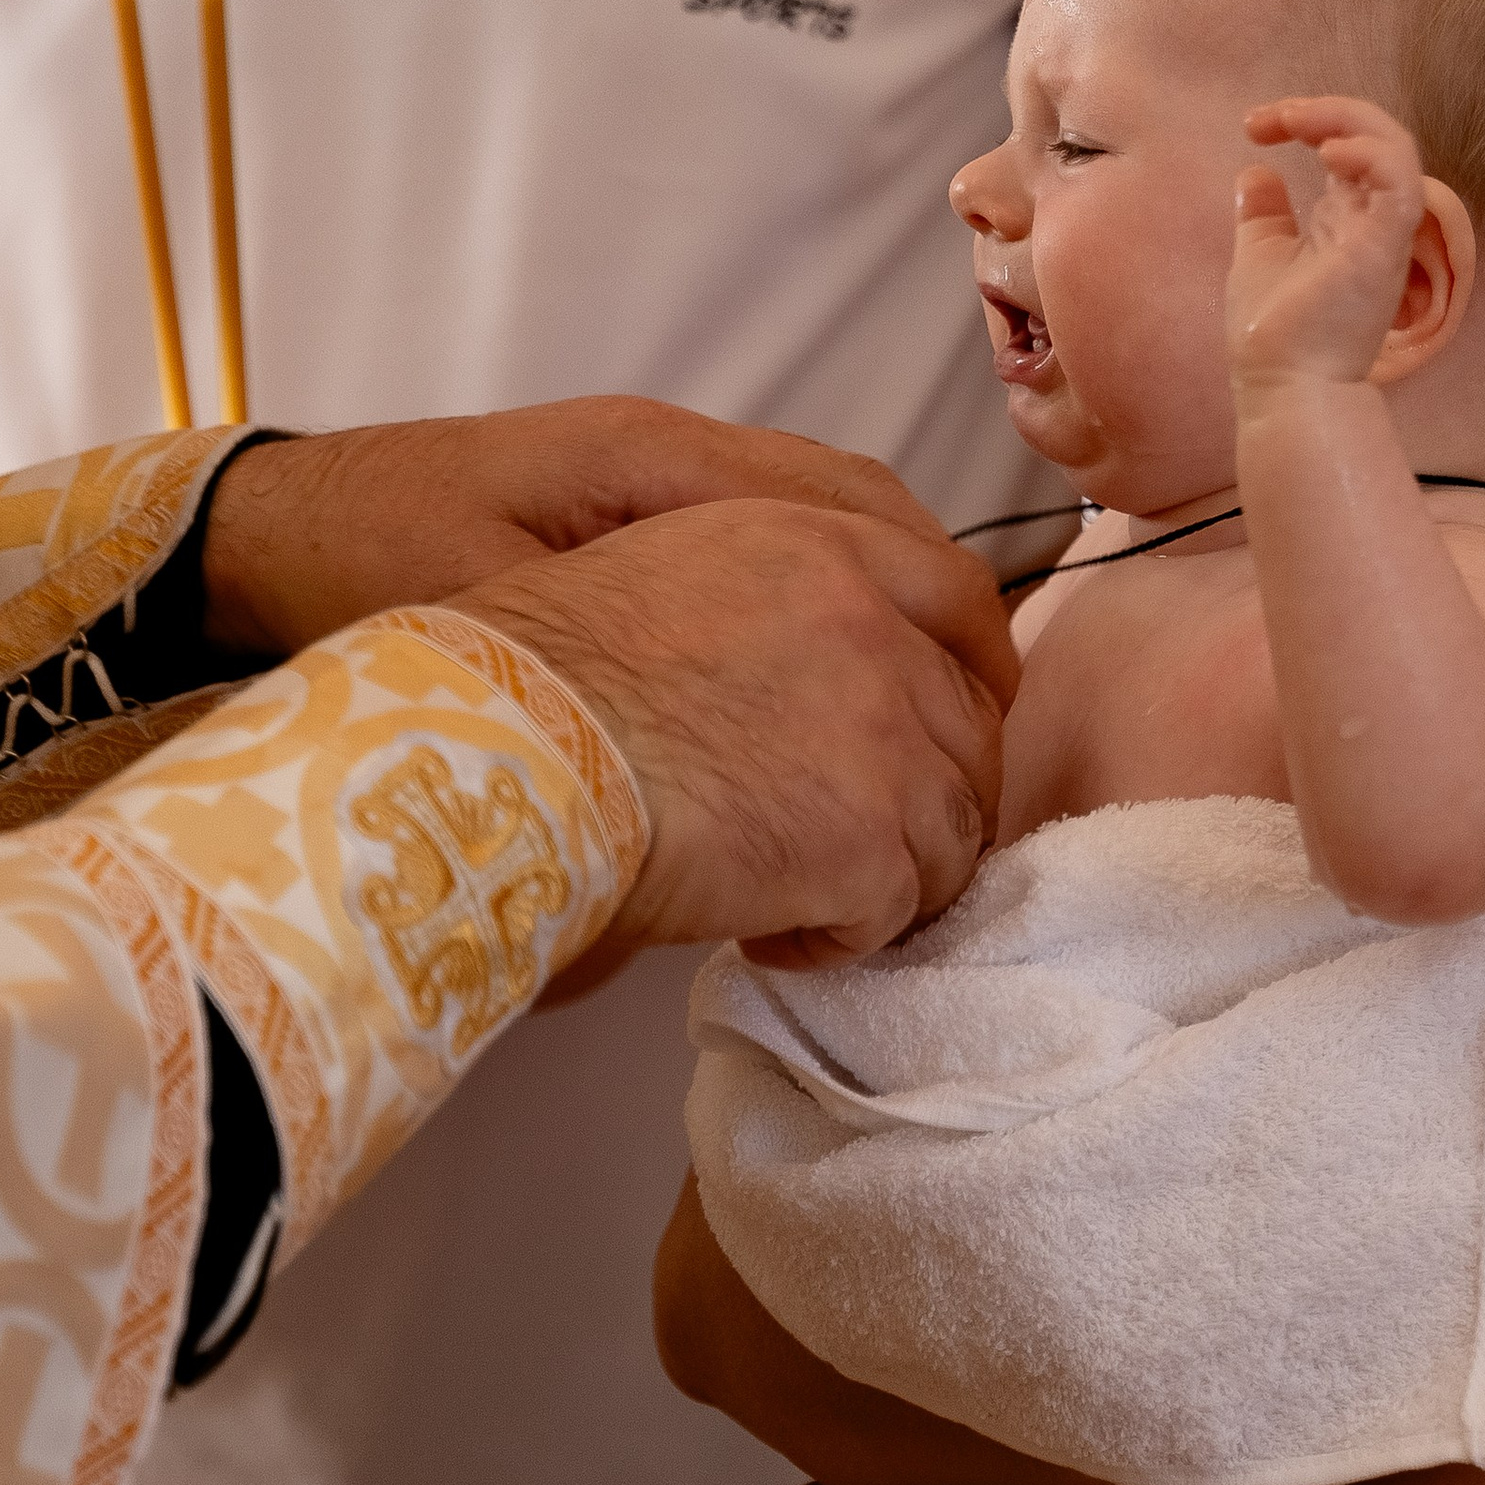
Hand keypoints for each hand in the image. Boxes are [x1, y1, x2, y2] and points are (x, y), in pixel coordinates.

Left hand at [199, 400, 942, 659]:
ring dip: (891, 608)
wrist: (260, 531)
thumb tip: (679, 809)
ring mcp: (653, 486)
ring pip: (823, 526)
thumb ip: (578, 690)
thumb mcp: (466, 631)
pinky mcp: (627, 524)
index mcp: (649, 467)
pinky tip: (836, 700)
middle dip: (941, 604)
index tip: (981, 692)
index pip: (841, 506)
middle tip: (989, 716)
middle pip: (861, 508)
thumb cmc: (353, 570)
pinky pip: (765, 553)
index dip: (931, 594)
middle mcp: (670, 460)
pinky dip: (825, 612)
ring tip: (941, 717)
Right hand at [453, 501, 1016, 964]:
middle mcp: (873, 624)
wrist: (512, 751)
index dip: (972, 675)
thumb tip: (790, 681)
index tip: (944, 729)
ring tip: (796, 900)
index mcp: (820, 547)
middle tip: (853, 840)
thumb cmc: (534, 676)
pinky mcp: (869, 837)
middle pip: (969, 725)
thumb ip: (765, 607)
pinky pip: (896, 909)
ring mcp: (885, 731)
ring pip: (950, 826)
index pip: (960, 599)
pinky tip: (764, 934)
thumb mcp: (662, 575)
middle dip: (930, 793)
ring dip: (886, 875)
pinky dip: (839, 938)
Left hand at [1228, 96, 1432, 389]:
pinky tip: (1327, 152)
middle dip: (1326, 110)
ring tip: (1298, 122)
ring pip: (1398, 148)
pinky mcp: (1387, 246)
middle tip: (1273, 116)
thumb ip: (1266, 215)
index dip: (1309, 119)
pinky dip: (1370, 153)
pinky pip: (1401, 182)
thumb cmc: (1273, 335)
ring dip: (1347, 120)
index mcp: (1348, 218)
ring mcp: (1385, 232)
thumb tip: (1256, 170)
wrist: (1282, 388)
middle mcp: (1373, 220)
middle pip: (1379, 137)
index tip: (1254, 125)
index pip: (1349, 146)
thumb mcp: (1260, 255)